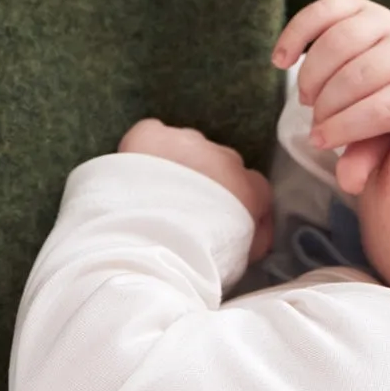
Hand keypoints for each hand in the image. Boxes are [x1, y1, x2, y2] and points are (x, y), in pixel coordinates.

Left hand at [117, 119, 273, 262]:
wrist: (157, 242)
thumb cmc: (203, 257)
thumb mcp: (242, 254)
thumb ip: (253, 237)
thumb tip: (255, 234)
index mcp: (251, 187)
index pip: (254, 189)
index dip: (235, 206)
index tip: (221, 224)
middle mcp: (226, 157)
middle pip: (220, 164)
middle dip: (205, 183)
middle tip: (184, 210)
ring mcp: (190, 142)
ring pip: (187, 147)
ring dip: (177, 166)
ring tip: (154, 193)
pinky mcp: (153, 136)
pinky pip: (152, 133)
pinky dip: (146, 147)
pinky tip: (134, 169)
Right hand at [271, 0, 389, 194]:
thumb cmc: (387, 108)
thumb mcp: (382, 137)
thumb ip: (367, 157)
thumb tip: (349, 182)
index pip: (385, 108)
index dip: (347, 128)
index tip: (320, 142)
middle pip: (358, 76)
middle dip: (328, 105)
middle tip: (316, 120)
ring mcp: (384, 20)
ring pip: (338, 43)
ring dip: (312, 76)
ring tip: (308, 98)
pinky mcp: (357, 4)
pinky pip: (320, 13)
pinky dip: (294, 36)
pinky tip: (281, 61)